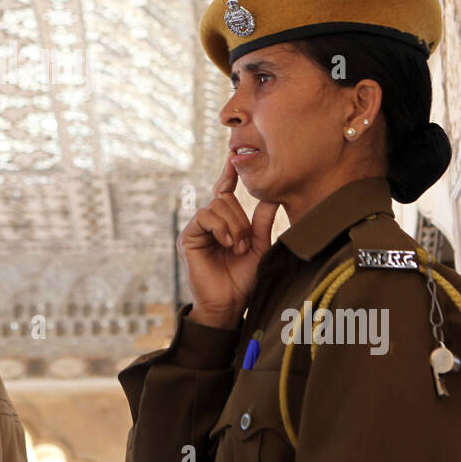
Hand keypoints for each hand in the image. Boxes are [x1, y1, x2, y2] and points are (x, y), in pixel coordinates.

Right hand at [178, 154, 278, 328]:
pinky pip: (204, 216)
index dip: (229, 174)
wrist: (230, 304)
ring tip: (238, 248)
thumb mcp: (260, 247)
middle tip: (245, 244)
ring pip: (216, 206)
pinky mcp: (188, 237)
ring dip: (234, 225)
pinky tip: (228, 243)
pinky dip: (220, 227)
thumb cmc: (245, 279)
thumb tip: (272, 196)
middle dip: (241, 219)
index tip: (234, 156)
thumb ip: (263, 222)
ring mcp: (197, 229)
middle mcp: (209, 223)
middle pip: (224, 199)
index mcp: (225, 222)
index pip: (225, 192)